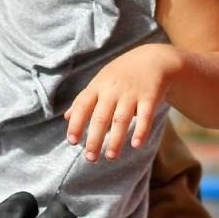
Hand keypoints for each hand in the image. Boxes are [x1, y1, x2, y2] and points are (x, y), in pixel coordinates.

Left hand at [65, 45, 176, 160]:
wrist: (152, 58)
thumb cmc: (121, 74)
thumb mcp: (100, 82)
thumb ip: (84, 100)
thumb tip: (66, 118)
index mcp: (98, 87)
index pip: (82, 106)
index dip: (76, 123)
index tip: (73, 141)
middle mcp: (112, 90)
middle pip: (100, 117)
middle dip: (94, 139)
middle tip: (90, 158)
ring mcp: (131, 94)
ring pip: (121, 119)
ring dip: (115, 139)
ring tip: (111, 156)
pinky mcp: (150, 97)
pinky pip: (145, 116)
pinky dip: (141, 130)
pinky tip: (136, 145)